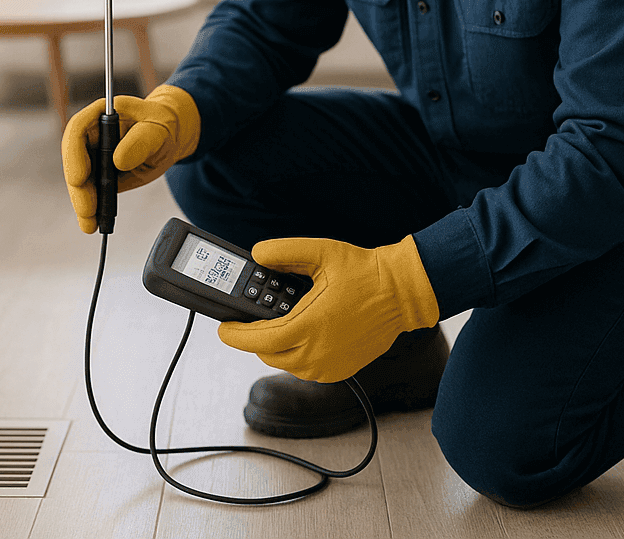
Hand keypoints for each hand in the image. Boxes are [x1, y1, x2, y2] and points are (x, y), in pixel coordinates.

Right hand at [60, 83, 200, 233]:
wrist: (169, 136)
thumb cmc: (162, 125)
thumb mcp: (157, 131)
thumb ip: (141, 141)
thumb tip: (119, 160)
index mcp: (102, 114)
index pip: (78, 129)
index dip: (74, 154)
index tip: (80, 178)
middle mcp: (91, 133)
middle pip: (73, 160)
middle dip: (78, 188)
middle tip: (87, 210)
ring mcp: (92, 153)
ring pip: (78, 180)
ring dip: (81, 203)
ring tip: (90, 223)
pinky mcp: (98, 172)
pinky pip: (89, 190)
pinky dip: (90, 207)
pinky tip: (93, 222)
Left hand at [218, 235, 439, 382]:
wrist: (400, 293)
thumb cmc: (364, 272)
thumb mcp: (322, 251)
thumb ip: (285, 251)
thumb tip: (258, 255)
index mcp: (309, 326)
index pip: (258, 340)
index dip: (235, 335)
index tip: (223, 329)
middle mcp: (317, 353)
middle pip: (267, 353)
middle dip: (255, 337)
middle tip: (252, 317)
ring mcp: (329, 366)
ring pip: (285, 364)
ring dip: (276, 346)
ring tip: (279, 322)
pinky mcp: (339, 371)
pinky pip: (305, 369)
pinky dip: (297, 354)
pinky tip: (302, 333)